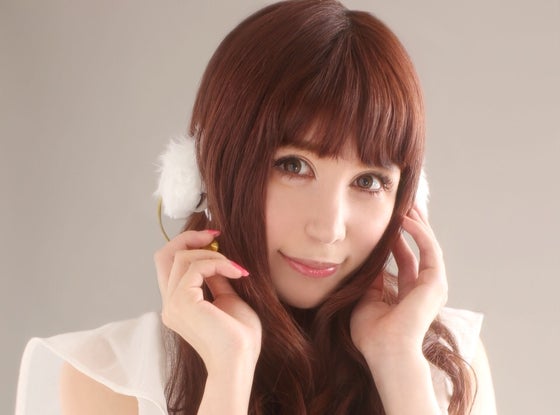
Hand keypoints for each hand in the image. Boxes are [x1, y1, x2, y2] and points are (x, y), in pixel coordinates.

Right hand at [154, 230, 261, 372]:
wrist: (240, 361)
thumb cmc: (239, 338)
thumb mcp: (228, 299)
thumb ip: (217, 280)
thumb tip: (216, 259)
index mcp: (177, 304)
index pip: (169, 263)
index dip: (188, 244)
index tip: (215, 238)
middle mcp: (169, 303)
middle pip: (164, 254)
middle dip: (189, 237)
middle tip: (215, 234)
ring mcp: (173, 303)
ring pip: (182, 257)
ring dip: (212, 254)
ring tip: (236, 267)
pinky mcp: (183, 302)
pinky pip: (197, 267)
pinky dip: (219, 263)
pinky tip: (238, 272)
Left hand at [350, 206, 447, 358]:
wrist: (385, 351)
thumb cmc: (372, 334)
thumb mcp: (366, 300)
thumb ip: (370, 280)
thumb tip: (367, 260)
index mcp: (408, 293)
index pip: (405, 259)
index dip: (397, 240)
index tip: (388, 222)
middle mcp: (424, 288)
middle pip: (420, 249)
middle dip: (412, 226)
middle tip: (403, 205)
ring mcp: (433, 285)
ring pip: (427, 245)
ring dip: (418, 224)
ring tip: (407, 204)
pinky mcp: (436, 282)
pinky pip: (429, 250)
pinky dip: (419, 232)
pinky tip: (406, 219)